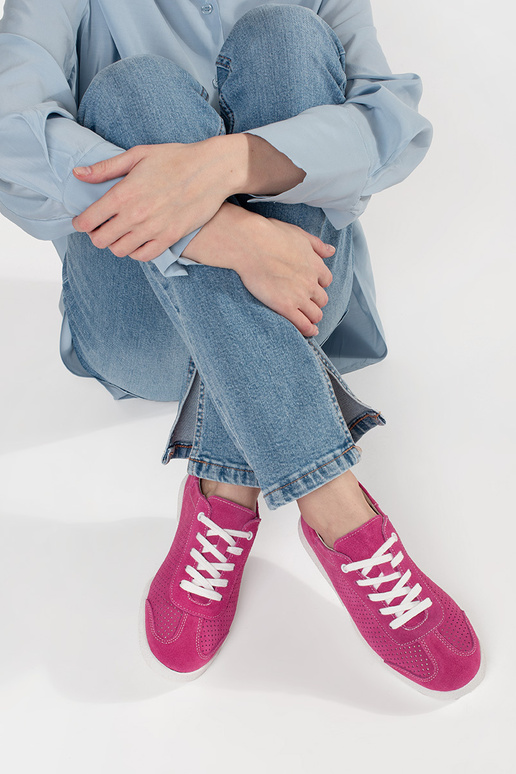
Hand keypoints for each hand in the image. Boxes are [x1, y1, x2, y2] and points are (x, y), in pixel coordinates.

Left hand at [71, 136, 244, 261]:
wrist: (211, 171)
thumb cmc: (175, 158)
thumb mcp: (138, 155)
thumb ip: (105, 168)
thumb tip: (78, 174)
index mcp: (123, 193)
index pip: (88, 220)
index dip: (81, 223)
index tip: (82, 221)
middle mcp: (135, 215)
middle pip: (101, 240)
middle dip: (96, 235)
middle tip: (101, 227)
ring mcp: (153, 229)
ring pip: (120, 250)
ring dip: (115, 244)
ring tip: (120, 234)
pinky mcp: (170, 238)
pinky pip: (144, 256)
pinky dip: (136, 252)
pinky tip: (137, 241)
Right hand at [183, 203, 333, 336]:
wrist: (250, 244)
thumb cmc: (270, 235)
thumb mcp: (299, 234)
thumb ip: (317, 245)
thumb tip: (331, 251)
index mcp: (315, 265)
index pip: (326, 281)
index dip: (318, 285)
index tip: (310, 287)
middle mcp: (311, 282)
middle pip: (322, 299)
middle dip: (315, 302)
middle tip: (305, 304)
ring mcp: (299, 296)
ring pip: (316, 314)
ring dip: (313, 318)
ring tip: (307, 320)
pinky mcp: (285, 307)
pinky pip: (304, 325)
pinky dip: (308, 330)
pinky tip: (307, 332)